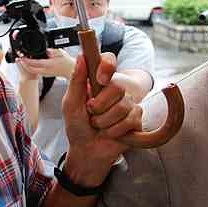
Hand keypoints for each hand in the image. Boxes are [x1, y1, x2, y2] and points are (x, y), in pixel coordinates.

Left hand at [16, 49, 75, 79]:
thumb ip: (52, 51)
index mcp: (49, 64)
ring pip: (32, 71)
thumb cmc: (68, 62)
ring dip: (27, 66)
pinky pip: (36, 71)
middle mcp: (46, 70)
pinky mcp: (46, 74)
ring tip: (23, 60)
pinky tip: (31, 63)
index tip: (21, 57)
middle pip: (30, 69)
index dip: (26, 60)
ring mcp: (46, 73)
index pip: (34, 63)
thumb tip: (46, 50)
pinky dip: (31, 68)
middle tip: (20, 59)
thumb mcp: (61, 53)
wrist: (72, 71)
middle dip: (23, 64)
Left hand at [61, 53, 142, 186]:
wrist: (87, 150)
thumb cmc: (77, 125)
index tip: (99, 79)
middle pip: (117, 87)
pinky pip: (130, 121)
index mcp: (99, 81)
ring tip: (99, 126)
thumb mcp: (71, 103)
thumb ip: (77, 81)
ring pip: (122, 107)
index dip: (107, 66)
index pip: (109, 61)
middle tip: (91, 114)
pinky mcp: (137, 118)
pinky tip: (111, 133)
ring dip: (105, 122)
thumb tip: (81, 56)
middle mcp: (115, 90)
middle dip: (99, 107)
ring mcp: (128, 103)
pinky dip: (115, 131)